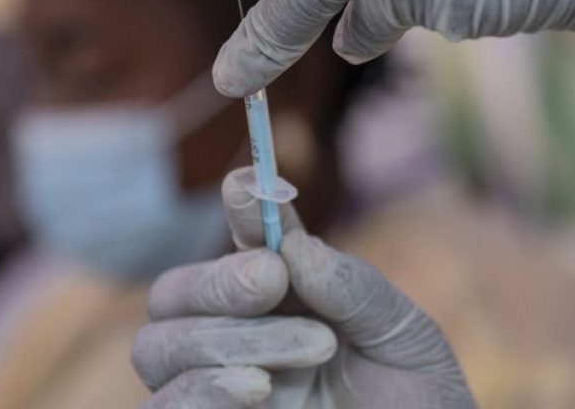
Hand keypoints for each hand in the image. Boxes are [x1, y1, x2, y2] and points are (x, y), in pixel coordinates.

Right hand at [131, 167, 476, 407]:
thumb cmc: (416, 402)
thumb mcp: (402, 336)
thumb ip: (351, 287)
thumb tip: (292, 246)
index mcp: (280, 300)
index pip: (239, 244)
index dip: (238, 211)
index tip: (248, 186)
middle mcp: (235, 340)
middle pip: (173, 293)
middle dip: (221, 280)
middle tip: (274, 280)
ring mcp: (214, 391)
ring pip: (158, 345)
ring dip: (230, 337)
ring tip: (314, 347)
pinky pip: (161, 406)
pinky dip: (202, 389)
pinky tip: (258, 387)